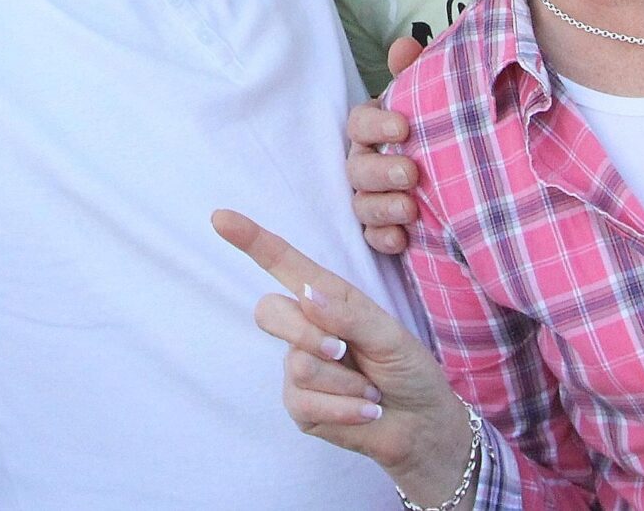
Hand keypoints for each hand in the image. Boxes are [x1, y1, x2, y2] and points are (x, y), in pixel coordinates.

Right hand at [212, 210, 478, 502]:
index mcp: (327, 298)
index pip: (283, 264)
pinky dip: (345, 409)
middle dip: (307, 333)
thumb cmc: (407, 369)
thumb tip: (305, 295)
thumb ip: (348, 315)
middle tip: (343, 351)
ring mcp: (298, 368)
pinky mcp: (300, 407)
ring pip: (298, 365)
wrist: (422, 424)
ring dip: (345, 382)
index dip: (251, 240)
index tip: (221, 218)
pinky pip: (306, 402)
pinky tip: (365, 411)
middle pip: (271, 312)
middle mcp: (305, 328)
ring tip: (370, 389)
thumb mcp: (389, 335)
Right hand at [349, 35, 423, 253]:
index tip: (403, 126)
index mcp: (376, 129)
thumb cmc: (443, 131)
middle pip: (357, 167)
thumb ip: (419, 72)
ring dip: (382, 207)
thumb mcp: (436, 98)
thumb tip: (404, 45)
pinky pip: (372, 238)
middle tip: (410, 173)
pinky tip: (402, 239)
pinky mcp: (383, 230)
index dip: (375, 124)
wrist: (471, 177)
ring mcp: (372, 198)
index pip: (359, 123)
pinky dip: (384, 238)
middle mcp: (367, 163)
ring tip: (411, 209)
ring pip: (361, 204)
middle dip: (380, 171)